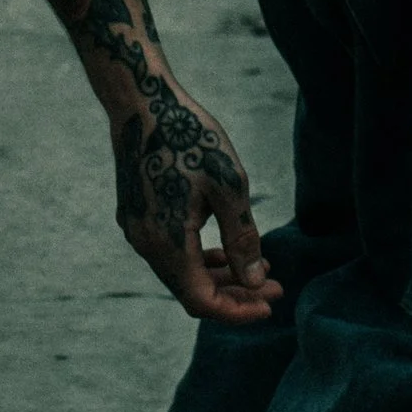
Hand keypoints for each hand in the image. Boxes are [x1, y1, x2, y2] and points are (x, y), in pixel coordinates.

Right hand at [112, 90, 282, 325]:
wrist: (142, 100)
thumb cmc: (190, 137)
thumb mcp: (229, 185)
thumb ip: (242, 238)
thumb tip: (256, 281)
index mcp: (168, 241)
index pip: (202, 301)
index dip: (238, 311)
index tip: (271, 303)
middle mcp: (146, 243)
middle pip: (191, 291)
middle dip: (235, 295)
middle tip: (275, 288)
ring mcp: (137, 229)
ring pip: (180, 273)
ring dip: (218, 277)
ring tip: (257, 270)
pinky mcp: (136, 215)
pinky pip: (169, 253)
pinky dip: (198, 259)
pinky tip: (224, 249)